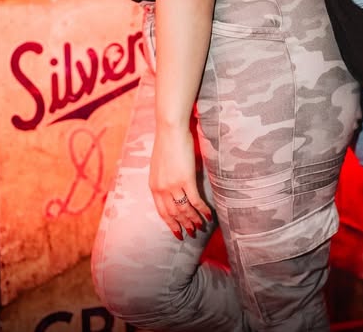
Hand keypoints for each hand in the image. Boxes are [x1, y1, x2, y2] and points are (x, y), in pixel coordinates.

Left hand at [149, 123, 211, 239]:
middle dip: (183, 226)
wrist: (170, 129)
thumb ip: (165, 179)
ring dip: (194, 220)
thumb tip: (175, 189)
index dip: (171, 224)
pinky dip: (202, 210)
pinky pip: (195, 201)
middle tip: (192, 233)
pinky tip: (208, 216)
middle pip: (173, 214)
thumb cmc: (167, 143)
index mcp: (154, 186)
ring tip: (201, 227)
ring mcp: (173, 185)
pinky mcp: (186, 179)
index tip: (178, 233)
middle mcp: (162, 189)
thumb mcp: (160, 165)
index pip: (162, 212)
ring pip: (185, 210)